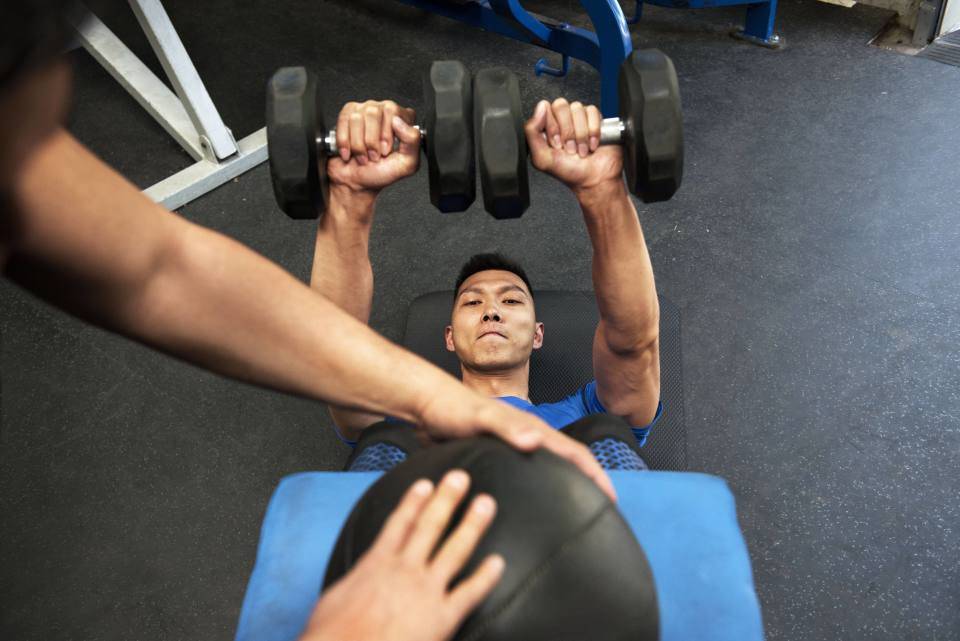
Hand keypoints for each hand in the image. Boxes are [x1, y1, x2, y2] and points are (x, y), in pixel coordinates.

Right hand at [299, 471, 503, 640]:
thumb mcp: (333, 601)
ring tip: (486, 503)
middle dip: (446, 499)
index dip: (413, 502)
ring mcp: (426, 591)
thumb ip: (352, 584)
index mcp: (375, 565)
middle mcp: (404, 571)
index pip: (398, 525)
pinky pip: (470, 593)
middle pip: (429, 526)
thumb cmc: (332, 637)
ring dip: (472, 524)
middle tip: (461, 477)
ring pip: (455, 549)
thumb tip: (355, 582)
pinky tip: (498, 564)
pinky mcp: (442, 618)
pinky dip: (486, 577)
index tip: (425, 484)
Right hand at [327, 100, 420, 194]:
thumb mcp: (406, 164)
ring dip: (358, 145)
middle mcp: (384, 112)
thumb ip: (413, 141)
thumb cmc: (380, 173)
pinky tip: (350, 151)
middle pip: (373, 112)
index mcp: (403, 120)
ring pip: (356, 118)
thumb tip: (399, 121)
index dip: (387, 134)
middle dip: (371, 140)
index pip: (394, 111)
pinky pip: (343, 121)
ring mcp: (365, 111)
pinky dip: (344, 141)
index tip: (386, 150)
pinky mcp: (347, 115)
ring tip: (363, 156)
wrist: (355, 182)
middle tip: (374, 155)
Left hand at [415, 387, 617, 502]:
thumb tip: (536, 441)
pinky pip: (525, 475)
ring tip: (573, 514)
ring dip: (565, 487)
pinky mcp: (496, 457)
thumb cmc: (452, 408)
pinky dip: (537, 489)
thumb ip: (506, 427)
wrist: (426, 404)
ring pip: (548, 469)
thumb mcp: (480, 417)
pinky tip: (531, 509)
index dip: (595, 474)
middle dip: (587, 484)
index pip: (573, 452)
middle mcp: (526, 438)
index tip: (611, 499)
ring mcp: (513, 448)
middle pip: (567, 462)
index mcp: (531, 429)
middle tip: (600, 513)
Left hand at [525, 99, 622, 194]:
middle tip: (569, 147)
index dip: (552, 126)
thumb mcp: (542, 158)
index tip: (556, 144)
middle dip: (567, 130)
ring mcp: (578, 118)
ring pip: (577, 108)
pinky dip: (593, 131)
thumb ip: (532, 132)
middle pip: (560, 105)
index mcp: (546, 127)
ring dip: (580, 134)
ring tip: (580, 149)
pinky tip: (591, 144)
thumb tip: (540, 108)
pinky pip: (592, 111)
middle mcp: (561, 121)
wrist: (593, 180)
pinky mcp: (595, 119)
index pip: (544, 108)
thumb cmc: (569, 172)